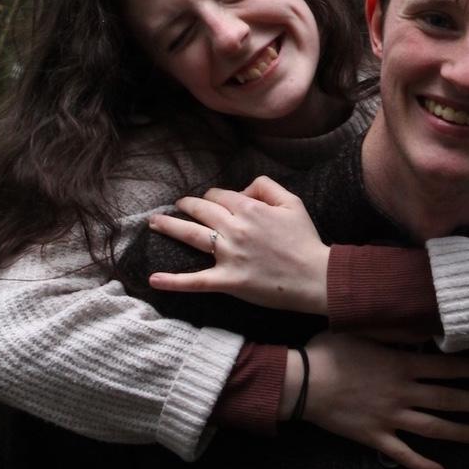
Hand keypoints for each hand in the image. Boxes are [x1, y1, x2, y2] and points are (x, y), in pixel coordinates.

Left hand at [147, 177, 329, 313]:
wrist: (315, 276)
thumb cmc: (305, 240)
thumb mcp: (293, 201)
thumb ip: (266, 186)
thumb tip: (242, 190)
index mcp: (249, 208)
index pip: (219, 195)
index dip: (212, 196)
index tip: (211, 200)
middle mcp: (234, 228)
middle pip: (201, 210)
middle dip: (186, 205)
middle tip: (177, 205)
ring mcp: (229, 255)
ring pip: (191, 235)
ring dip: (169, 227)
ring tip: (153, 223)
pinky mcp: (228, 280)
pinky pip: (196, 281)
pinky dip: (173, 281)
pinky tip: (154, 280)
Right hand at [290, 332, 468, 468]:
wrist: (302, 383)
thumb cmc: (330, 350)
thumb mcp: (365, 330)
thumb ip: (396, 330)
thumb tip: (425, 327)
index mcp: (401, 365)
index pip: (446, 368)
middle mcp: (402, 393)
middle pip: (447, 399)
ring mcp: (389, 418)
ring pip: (433, 428)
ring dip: (461, 432)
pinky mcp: (374, 437)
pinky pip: (403, 454)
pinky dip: (422, 464)